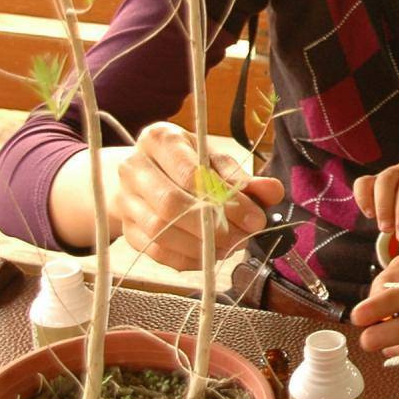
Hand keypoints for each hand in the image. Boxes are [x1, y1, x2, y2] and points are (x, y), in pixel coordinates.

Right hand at [110, 121, 282, 271]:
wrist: (143, 177)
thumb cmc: (186, 164)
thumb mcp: (215, 160)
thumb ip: (243, 177)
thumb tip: (273, 191)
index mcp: (159, 139)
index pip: (190, 173)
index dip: (226, 200)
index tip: (255, 218)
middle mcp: (134, 167)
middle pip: (172, 204)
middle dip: (214, 226)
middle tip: (244, 237)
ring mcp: (125, 201)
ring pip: (162, 232)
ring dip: (202, 246)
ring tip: (232, 247)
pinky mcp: (127, 230)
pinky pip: (158, 252)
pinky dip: (189, 258)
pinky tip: (211, 255)